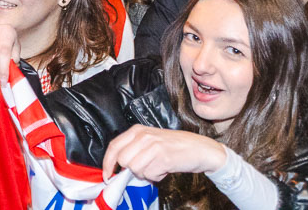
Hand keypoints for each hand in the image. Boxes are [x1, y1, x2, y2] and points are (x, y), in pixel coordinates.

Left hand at [101, 126, 226, 182]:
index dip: (107, 163)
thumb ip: (134, 149)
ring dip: (146, 174)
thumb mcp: (150, 140)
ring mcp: (153, 146)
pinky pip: (150, 175)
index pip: (113, 146)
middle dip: (131, 170)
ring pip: (135, 169)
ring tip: (157, 167)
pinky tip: (165, 169)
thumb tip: (118, 167)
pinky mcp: (163, 158)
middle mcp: (143, 136)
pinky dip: (156, 177)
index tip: (107, 176)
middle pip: (123, 160)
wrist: (200, 149)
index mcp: (137, 130)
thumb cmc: (174, 146)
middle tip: (145, 169)